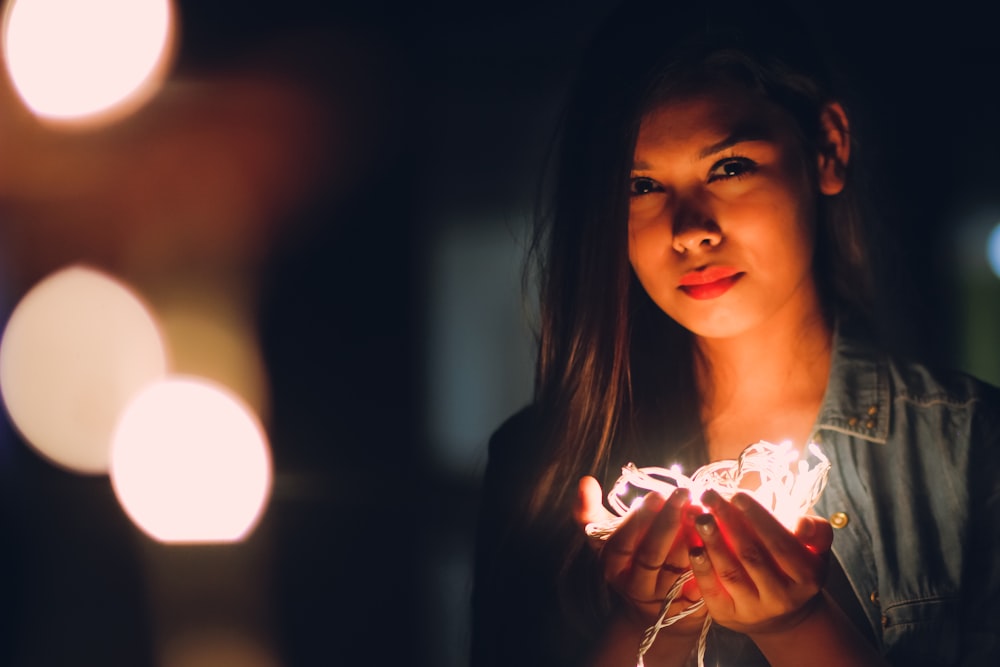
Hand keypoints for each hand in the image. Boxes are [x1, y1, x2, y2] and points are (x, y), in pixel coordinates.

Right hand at [574, 476, 705, 633]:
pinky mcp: (688, 606)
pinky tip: (714, 534)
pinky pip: (699, 581)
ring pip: (676, 568)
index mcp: (612, 568)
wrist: (653, 614)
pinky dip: (707, 557)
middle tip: (683, 493)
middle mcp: (635, 586)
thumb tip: (585, 481)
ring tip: (701, 510)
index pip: (621, 545)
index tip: (655, 495)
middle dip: (667, 522)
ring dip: (690, 537)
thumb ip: (590, 511)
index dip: (638, 521)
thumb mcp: (605, 541)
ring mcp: (663, 598)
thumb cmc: (629, 562)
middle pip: (651, 555)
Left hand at [687, 489, 833, 635]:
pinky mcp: (728, 616)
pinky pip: (712, 592)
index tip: (737, 495)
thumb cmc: (796, 570)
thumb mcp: (815, 552)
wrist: (783, 617)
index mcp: (806, 577)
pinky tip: (694, 547)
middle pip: (751, 555)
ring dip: (712, 542)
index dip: (758, 518)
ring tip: (700, 517)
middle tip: (709, 496)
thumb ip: (816, 532)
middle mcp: (781, 597)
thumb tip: (801, 523)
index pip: (780, 543)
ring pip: (730, 573)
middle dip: (728, 522)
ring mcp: (754, 609)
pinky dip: (701, 569)